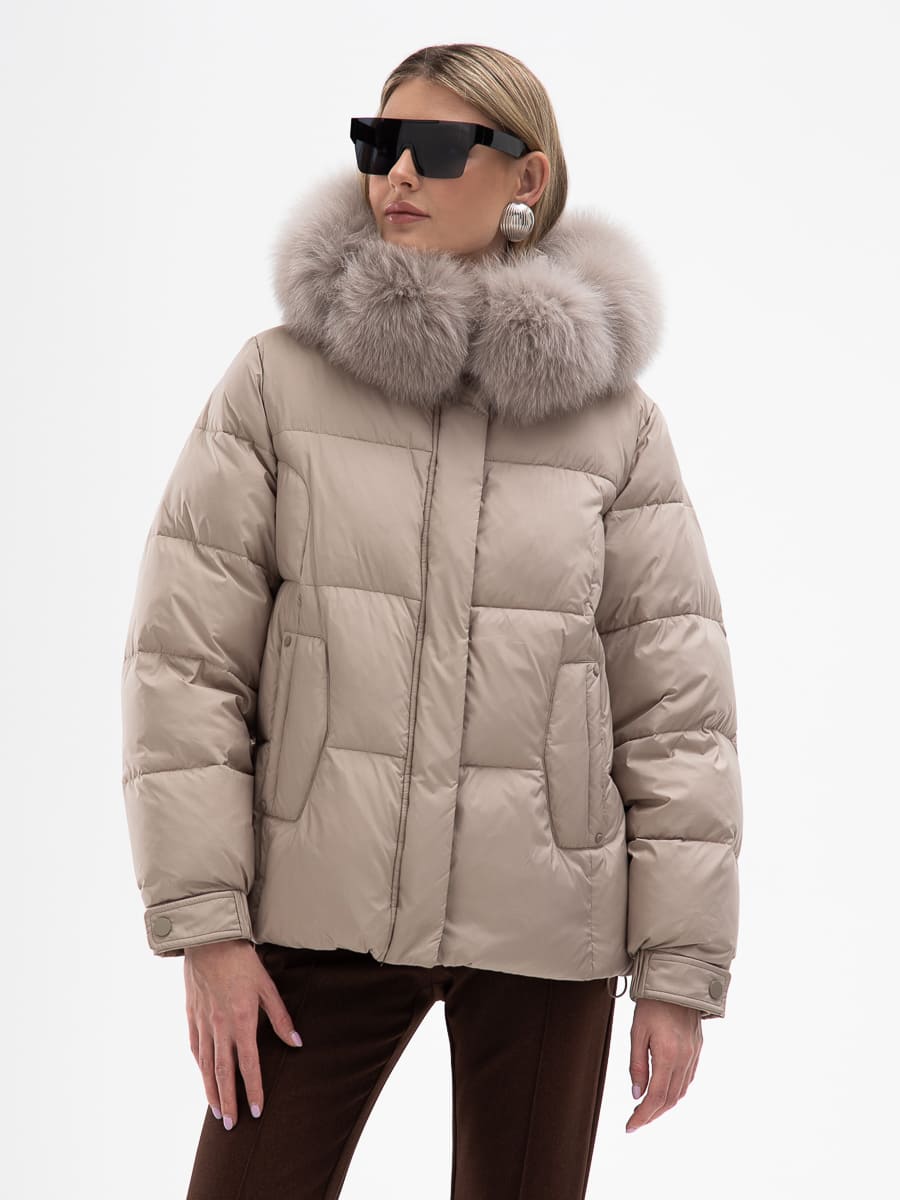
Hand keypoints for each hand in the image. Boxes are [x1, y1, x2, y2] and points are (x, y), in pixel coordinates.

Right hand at [184, 939, 302, 1129]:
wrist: (210, 941)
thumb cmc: (242, 962)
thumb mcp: (267, 987)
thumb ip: (280, 1018)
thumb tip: (296, 1042)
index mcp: (241, 1021)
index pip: (248, 1064)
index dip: (253, 1089)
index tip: (256, 1110)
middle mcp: (219, 1027)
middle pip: (223, 1073)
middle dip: (229, 1101)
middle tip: (232, 1124)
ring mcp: (202, 1023)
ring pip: (205, 1065)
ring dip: (211, 1090)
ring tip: (217, 1110)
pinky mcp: (191, 1016)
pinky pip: (194, 1048)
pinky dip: (199, 1066)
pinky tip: (204, 1076)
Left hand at [626, 998, 702, 1131]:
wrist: (676, 982)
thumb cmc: (652, 1004)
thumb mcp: (637, 1032)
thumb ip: (637, 1065)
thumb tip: (636, 1095)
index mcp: (668, 1055)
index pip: (656, 1097)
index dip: (643, 1116)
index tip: (630, 1127)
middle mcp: (684, 1059)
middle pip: (669, 1099)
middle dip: (652, 1115)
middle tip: (636, 1122)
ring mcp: (694, 1055)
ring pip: (680, 1092)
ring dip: (664, 1106)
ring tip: (647, 1111)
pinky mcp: (697, 1050)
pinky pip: (687, 1079)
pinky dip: (675, 1092)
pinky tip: (664, 1092)